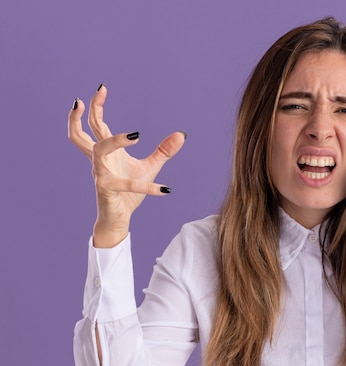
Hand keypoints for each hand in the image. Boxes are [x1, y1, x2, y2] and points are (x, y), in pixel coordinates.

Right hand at [68, 85, 185, 246]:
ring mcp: (100, 174)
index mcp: (106, 152)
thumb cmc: (129, 193)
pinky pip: (127, 184)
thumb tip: (181, 134)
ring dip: (115, 141)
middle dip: (87, 112)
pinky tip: (166, 189)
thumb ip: (164, 151)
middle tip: (95, 94)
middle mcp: (98, 160)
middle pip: (82, 132)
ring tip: (136, 136)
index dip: (96, 105)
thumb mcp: (150, 167)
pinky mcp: (107, 189)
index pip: (96, 123)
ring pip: (99, 150)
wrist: (119, 217)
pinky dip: (147, 187)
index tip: (102, 87)